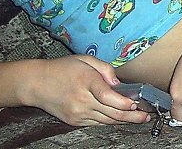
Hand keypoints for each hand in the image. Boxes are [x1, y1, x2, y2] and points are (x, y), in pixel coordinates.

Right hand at [26, 54, 150, 125]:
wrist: (36, 83)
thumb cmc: (61, 68)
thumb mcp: (84, 60)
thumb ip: (105, 68)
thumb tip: (118, 82)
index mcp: (86, 81)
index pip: (108, 97)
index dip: (124, 102)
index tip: (136, 103)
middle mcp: (82, 100)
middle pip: (111, 112)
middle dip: (132, 115)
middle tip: (146, 115)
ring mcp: (78, 113)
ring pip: (106, 120)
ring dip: (123, 120)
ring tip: (138, 118)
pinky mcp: (74, 121)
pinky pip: (96, 122)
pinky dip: (109, 120)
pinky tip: (119, 118)